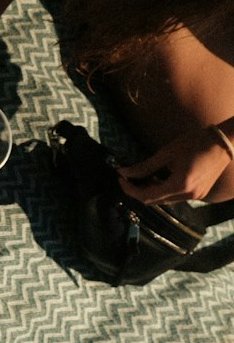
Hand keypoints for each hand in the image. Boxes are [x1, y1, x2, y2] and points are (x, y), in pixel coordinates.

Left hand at [117, 126, 233, 203]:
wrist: (225, 141)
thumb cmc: (196, 142)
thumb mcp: (167, 153)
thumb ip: (144, 166)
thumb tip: (124, 172)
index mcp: (180, 185)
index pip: (147, 196)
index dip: (130, 190)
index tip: (120, 179)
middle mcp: (188, 195)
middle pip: (155, 201)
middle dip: (138, 191)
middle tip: (128, 178)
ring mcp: (196, 196)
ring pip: (165, 200)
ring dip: (151, 192)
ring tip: (141, 178)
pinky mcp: (200, 193)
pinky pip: (176, 197)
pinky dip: (164, 190)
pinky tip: (158, 179)